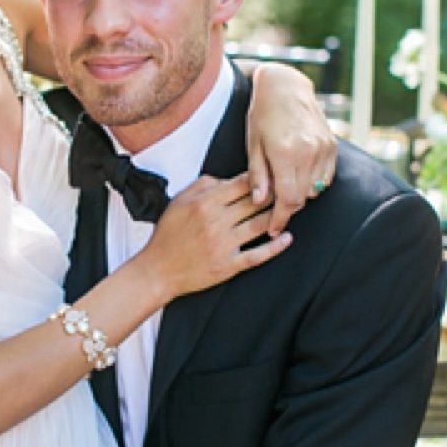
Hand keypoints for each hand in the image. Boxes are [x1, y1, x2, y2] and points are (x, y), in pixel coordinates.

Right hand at [141, 173, 291, 297]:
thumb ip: (203, 185)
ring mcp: (224, 244)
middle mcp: (216, 222)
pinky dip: (275, 247)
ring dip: (277, 217)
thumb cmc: (168, 237)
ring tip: (288, 210)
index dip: (261, 178)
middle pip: (255, 203)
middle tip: (287, 190)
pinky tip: (286, 238)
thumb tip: (227, 179)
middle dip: (273, 195)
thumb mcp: (179, 202)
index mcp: (205, 203)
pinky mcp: (229, 265)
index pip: (242, 184)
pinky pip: (258, 254)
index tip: (272, 175)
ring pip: (260, 225)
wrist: (158, 271)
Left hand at [247, 62, 338, 234]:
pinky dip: (314, 183)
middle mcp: (309, 152)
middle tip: (274, 211)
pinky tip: (300, 176)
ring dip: (301, 195)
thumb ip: (258, 175)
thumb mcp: (253, 144)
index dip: (279, 218)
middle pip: (302, 198)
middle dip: (288, 208)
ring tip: (285, 188)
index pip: (287, 199)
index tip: (273, 229)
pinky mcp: (332, 145)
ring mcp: (324, 148)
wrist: (286, 87)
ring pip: (315, 189)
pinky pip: (327, 177)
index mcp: (285, 153)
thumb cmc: (263, 115)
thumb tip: (260, 202)